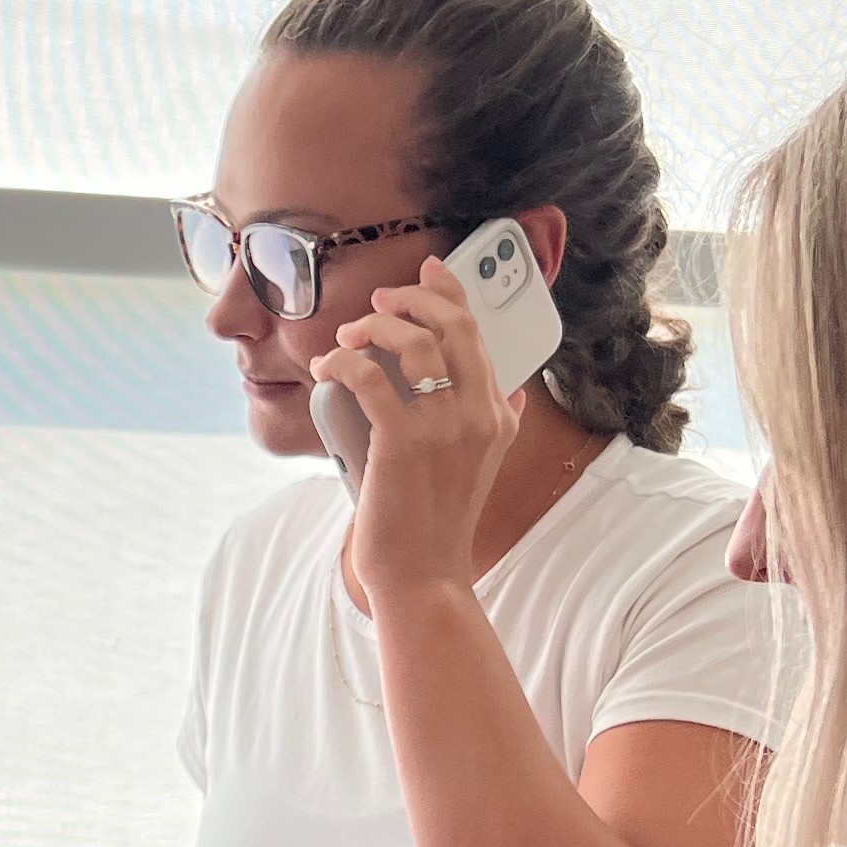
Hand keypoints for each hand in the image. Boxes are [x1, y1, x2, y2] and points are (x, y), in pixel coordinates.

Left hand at [318, 255, 518, 594]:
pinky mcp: (404, 442)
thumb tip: (518, 397)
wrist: (424, 576)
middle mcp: (480, 414)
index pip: (480, 334)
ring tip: (348, 336)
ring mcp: (445, 427)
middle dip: (412, 298)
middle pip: (452, 326)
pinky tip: (328, 367)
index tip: (429, 270)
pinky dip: (343, 363)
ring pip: (411, 343)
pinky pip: (370, 377)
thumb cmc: (439, 524)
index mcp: (499, 416)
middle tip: (380, 299)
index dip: (452, 292)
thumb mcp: (482, 469)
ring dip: (373, 327)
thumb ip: (501, 427)